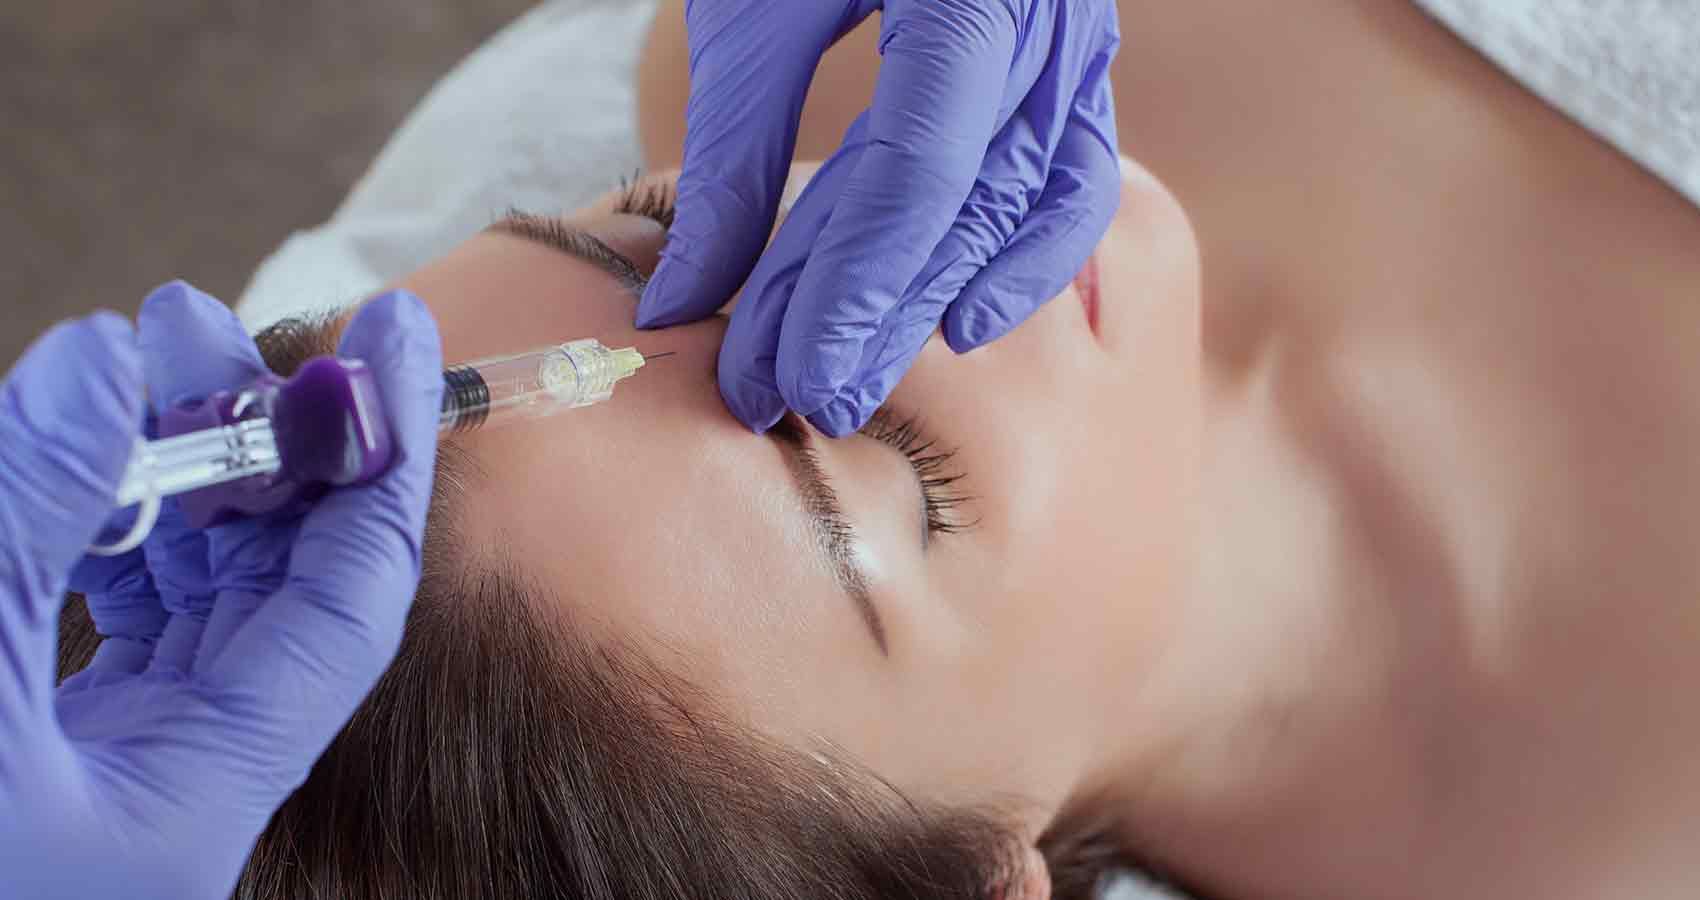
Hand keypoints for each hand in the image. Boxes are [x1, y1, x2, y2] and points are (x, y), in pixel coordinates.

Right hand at [0, 283, 441, 899]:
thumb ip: (30, 514)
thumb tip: (101, 357)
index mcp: (209, 787)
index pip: (353, 591)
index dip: (381, 452)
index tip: (390, 333)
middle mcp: (191, 776)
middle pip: (275, 574)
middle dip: (254, 437)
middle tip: (196, 321)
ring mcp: (126, 764)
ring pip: (195, 589)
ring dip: (176, 471)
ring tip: (135, 355)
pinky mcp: (58, 754)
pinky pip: (126, 619)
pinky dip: (114, 532)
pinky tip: (86, 458)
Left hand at [637, 0, 1122, 435]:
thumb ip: (730, 146)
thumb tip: (682, 299)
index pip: (918, 166)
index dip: (853, 283)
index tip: (786, 376)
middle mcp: (1045, 18)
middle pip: (972, 203)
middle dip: (879, 314)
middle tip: (795, 403)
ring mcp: (1077, 41)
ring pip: (1034, 203)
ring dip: (947, 296)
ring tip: (864, 375)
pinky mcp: (1076, 64)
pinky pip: (1073, 178)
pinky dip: (1026, 256)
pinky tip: (964, 318)